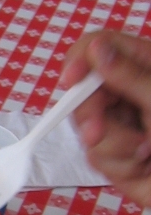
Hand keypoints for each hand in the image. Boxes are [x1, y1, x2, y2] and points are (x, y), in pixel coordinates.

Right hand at [60, 30, 150, 205]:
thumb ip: (130, 76)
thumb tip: (97, 49)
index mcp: (145, 67)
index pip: (100, 47)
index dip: (81, 60)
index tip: (71, 81)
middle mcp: (129, 92)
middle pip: (83, 91)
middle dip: (90, 116)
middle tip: (96, 134)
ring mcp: (121, 125)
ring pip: (87, 129)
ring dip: (115, 146)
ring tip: (146, 153)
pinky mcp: (116, 157)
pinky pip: (96, 157)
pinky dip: (120, 165)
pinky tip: (143, 167)